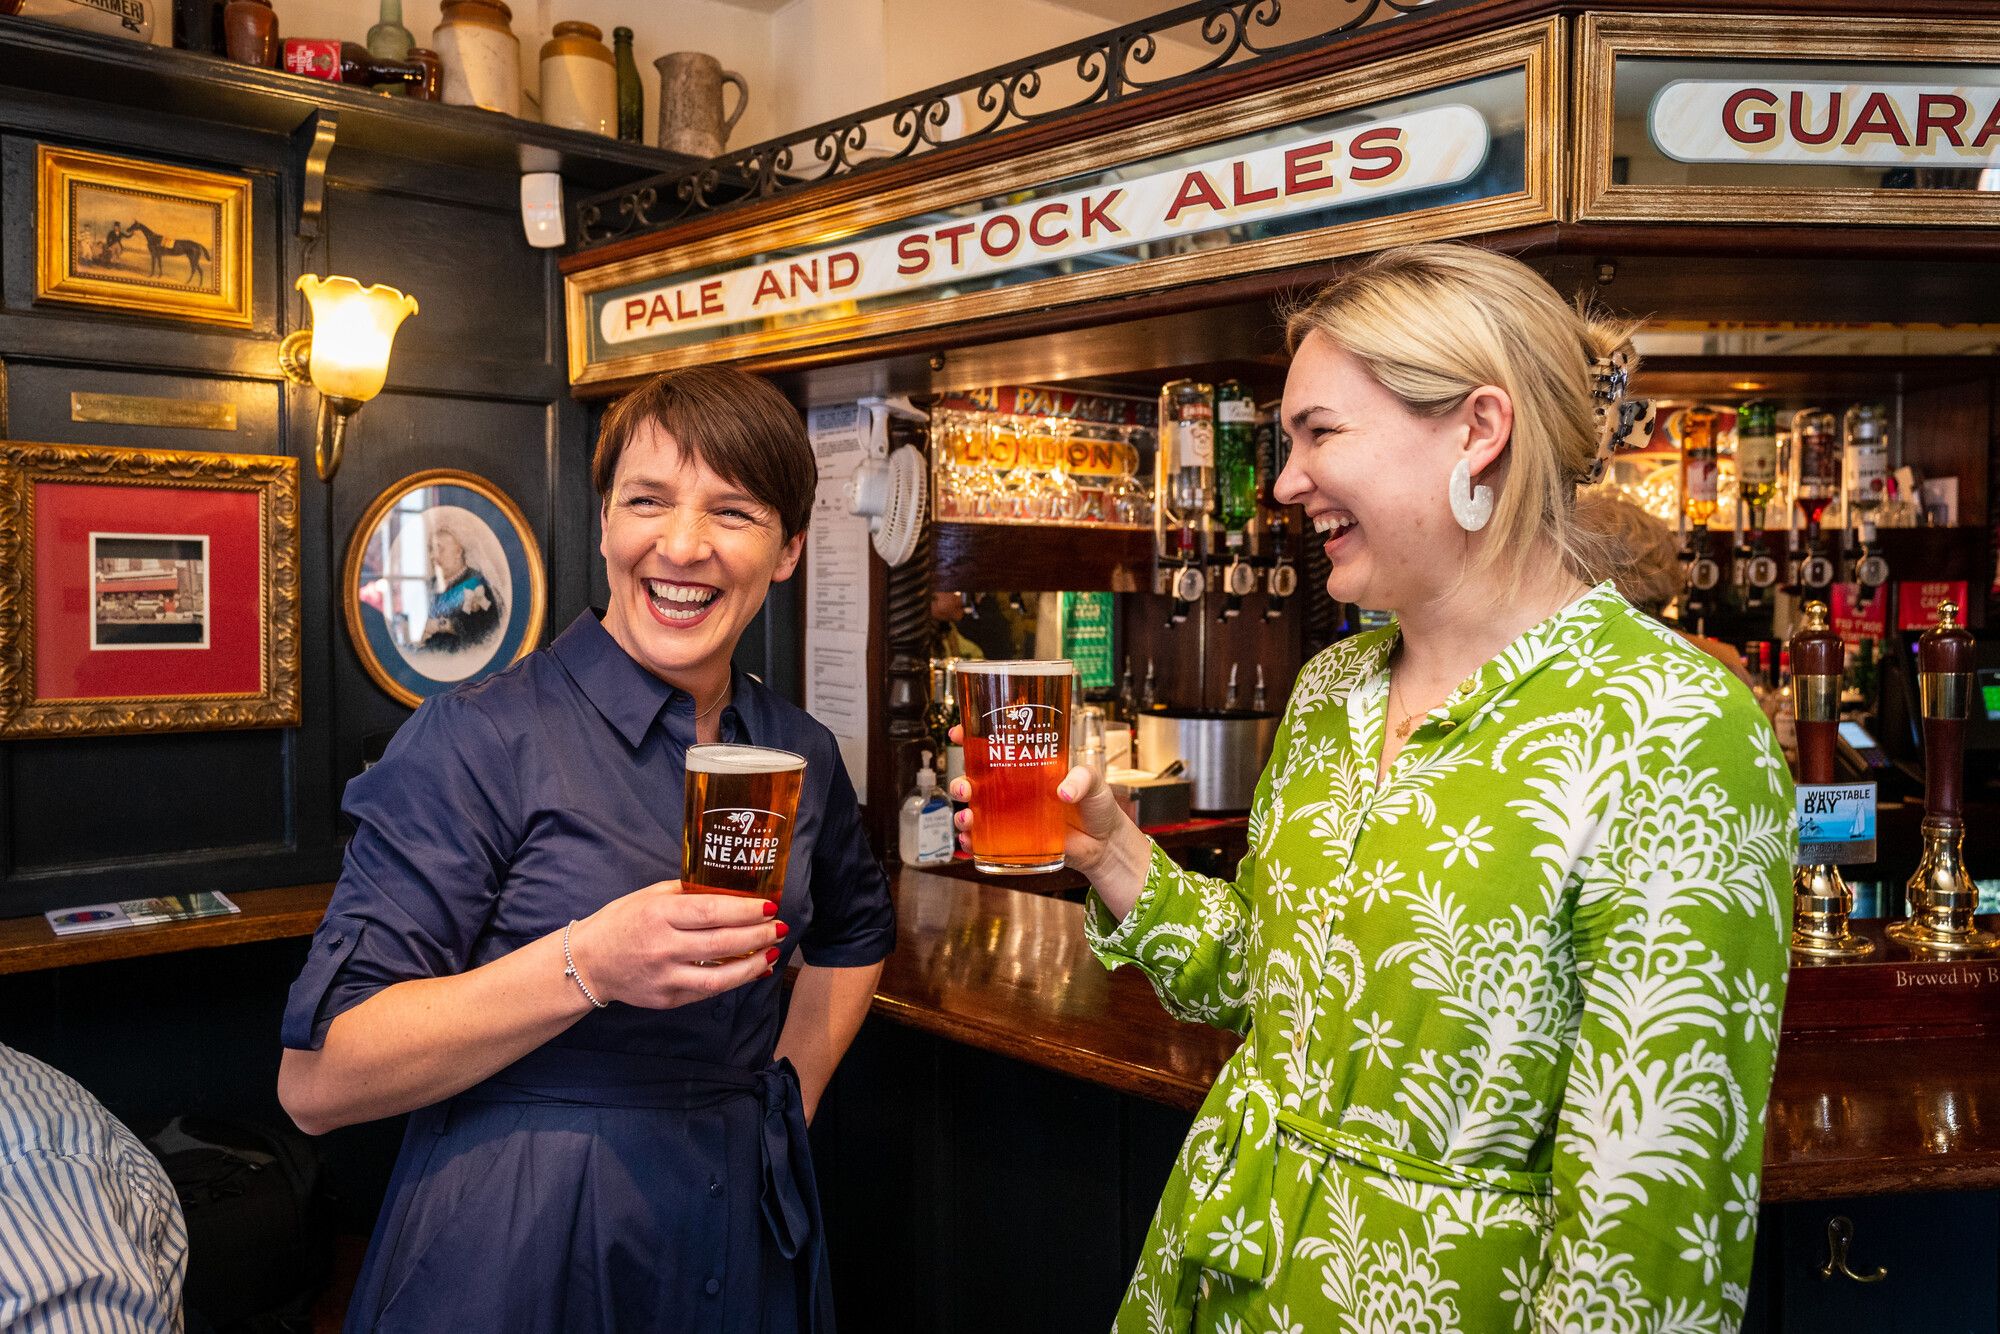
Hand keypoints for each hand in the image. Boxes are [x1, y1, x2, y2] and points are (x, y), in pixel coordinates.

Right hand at [567, 881, 783, 1009]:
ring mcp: (664, 978)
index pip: (711, 912)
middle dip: (758, 936)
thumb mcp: (649, 896)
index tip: (770, 906)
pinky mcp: (667, 999)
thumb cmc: (621, 922)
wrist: (588, 963)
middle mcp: (663, 947)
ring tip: (772, 952)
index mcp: (659, 915)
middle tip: (780, 927)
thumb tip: (729, 890)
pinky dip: (733, 981)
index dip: (745, 910)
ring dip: (752, 965)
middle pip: (721, 944)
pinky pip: (707, 991)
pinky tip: (752, 970)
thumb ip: (687, 893)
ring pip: (719, 978)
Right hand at [946, 725, 1139, 883]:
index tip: (957, 734)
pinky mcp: (1015, 840)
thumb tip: (1062, 792)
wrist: (1105, 843)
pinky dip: (972, 841)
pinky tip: (970, 842)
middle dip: (961, 783)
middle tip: (965, 788)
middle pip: (976, 781)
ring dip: (963, 814)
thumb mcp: (1094, 782)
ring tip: (968, 818)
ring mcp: (1013, 815)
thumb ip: (1082, 779)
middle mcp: (1015, 789)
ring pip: (975, 811)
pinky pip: (985, 841)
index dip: (971, 738)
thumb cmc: (1098, 805)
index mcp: (1028, 766)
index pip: (994, 747)